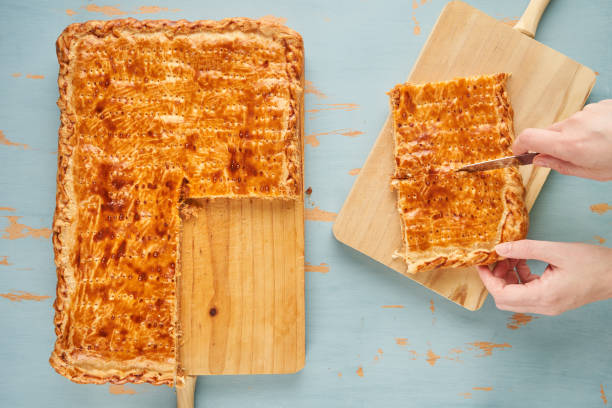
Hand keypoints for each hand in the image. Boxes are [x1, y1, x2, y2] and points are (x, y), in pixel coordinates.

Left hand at [477, 240, 611, 314]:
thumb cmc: (594, 263)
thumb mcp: (557, 250)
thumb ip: (526, 248)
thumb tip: (500, 248)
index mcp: (543, 296)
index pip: (502, 295)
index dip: (487, 279)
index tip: (481, 263)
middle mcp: (544, 306)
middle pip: (504, 300)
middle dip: (496, 278)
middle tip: (499, 258)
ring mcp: (548, 306)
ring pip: (515, 297)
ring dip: (509, 277)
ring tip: (514, 256)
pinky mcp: (552, 301)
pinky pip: (527, 293)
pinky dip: (521, 278)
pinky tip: (525, 261)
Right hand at [513, 99, 611, 180]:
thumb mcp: (593, 172)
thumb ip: (562, 166)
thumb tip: (540, 160)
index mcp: (570, 145)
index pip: (529, 138)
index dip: (519, 145)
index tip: (519, 152)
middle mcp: (574, 124)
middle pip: (549, 133)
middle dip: (554, 144)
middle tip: (573, 155)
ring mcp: (587, 112)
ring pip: (568, 125)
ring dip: (574, 135)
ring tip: (597, 144)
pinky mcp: (599, 105)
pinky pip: (584, 117)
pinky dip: (589, 127)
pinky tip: (605, 134)